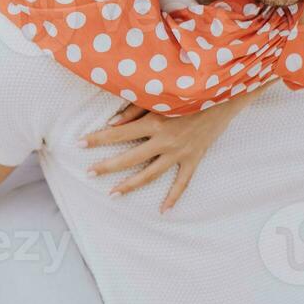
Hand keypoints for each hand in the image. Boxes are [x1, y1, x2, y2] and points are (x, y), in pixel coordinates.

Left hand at [79, 97, 249, 211]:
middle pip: (129, 157)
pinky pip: (182, 182)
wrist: (225, 97)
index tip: (78, 143)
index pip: (118, 133)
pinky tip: (163, 210)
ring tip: (112, 194)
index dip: (97, 138)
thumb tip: (111, 124)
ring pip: (150, 174)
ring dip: (130, 185)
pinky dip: (173, 197)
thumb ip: (134, 110)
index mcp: (154, 122)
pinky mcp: (194, 158)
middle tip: (88, 173)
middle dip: (107, 166)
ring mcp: (180, 152)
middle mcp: (165, 140)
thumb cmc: (189, 92)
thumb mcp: (161, 98)